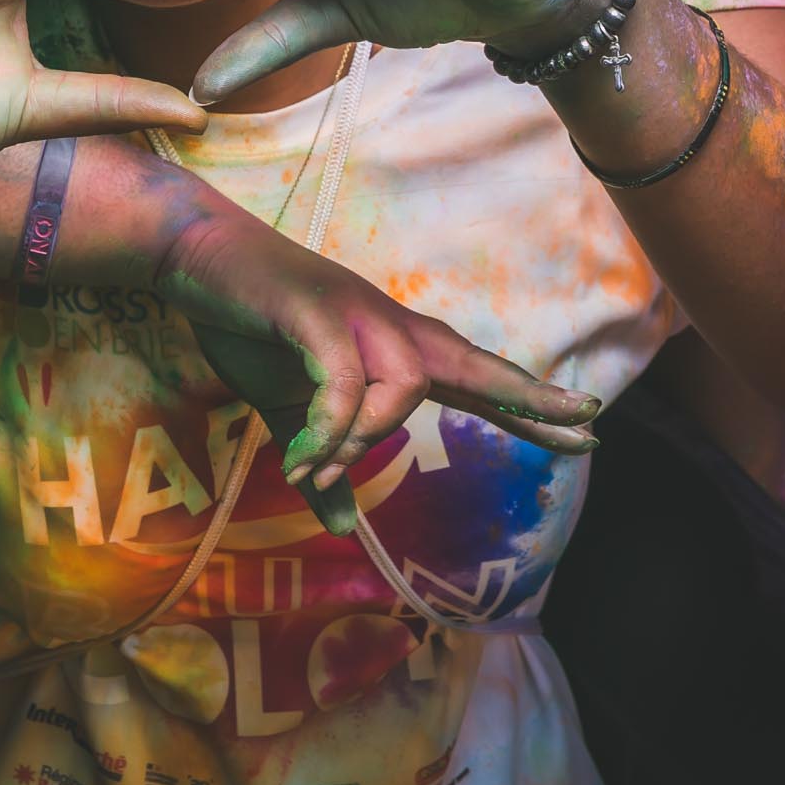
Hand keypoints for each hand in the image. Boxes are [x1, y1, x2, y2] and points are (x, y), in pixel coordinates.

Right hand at [162, 209, 600, 533]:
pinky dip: (330, 426)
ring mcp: (356, 315)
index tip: (586, 430)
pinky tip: (304, 459)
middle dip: (526, 395)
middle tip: (585, 421)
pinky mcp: (316, 311)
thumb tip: (339, 525)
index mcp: (389, 349)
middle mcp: (388, 328)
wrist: (197, 258)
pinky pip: (345, 381)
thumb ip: (320, 464)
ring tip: (314, 472)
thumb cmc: (249, 326)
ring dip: (362, 443)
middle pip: (471, 363)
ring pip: (405, 386)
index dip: (527, 407)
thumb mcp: (284, 413)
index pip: (473, 380)